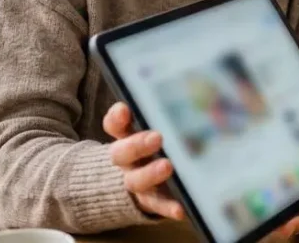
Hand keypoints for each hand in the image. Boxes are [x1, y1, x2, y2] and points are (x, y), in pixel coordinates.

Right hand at [104, 102, 184, 219]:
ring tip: (167, 166)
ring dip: (150, 174)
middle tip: (156, 137)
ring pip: (137, 181)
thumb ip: (157, 117)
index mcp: (125, 139)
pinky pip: (157, 206)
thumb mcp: (146, 133)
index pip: (115, 126)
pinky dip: (168, 208)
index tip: (124, 109)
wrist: (123, 188)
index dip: (117, 118)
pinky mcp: (150, 202)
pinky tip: (180, 209)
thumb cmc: (145, 150)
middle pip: (123, 153)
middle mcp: (127, 162)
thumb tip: (183, 88)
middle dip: (137, 145)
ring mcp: (136, 183)